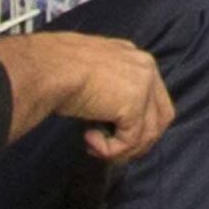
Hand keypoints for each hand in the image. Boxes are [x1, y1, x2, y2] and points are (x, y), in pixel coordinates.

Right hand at [0, 29, 177, 164]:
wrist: (48, 68)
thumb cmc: (55, 68)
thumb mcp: (88, 71)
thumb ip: (106, 86)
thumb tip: (109, 115)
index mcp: (134, 57)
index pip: (152, 97)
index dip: (137, 122)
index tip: (112, 134)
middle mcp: (145, 67)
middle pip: (160, 117)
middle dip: (138, 142)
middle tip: (112, 151)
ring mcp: (144, 85)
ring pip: (148, 134)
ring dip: (120, 149)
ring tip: (94, 146)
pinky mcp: (135, 105)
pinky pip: (130, 141)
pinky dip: (110, 150)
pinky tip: (89, 140)